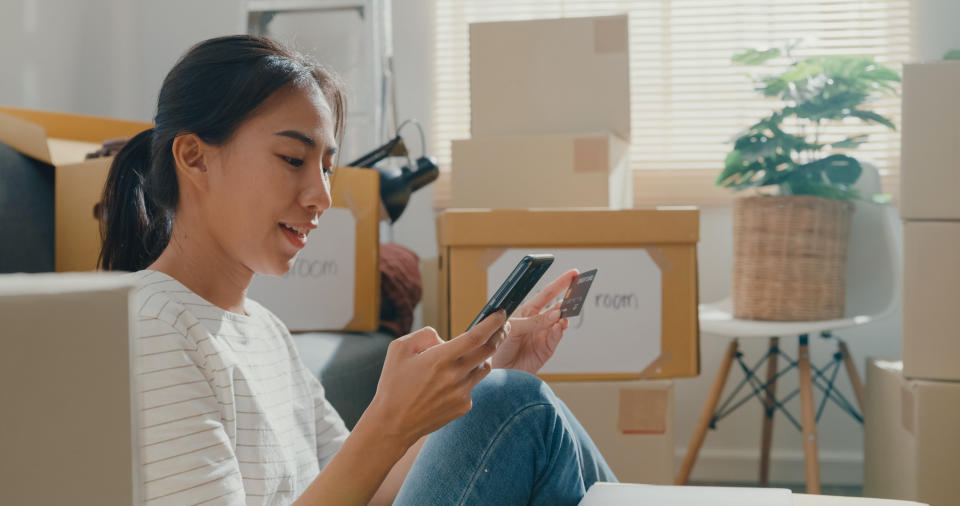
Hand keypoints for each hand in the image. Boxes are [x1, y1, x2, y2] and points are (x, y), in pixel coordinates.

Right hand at [361, 310, 508, 448]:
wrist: (392, 424)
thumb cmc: (393, 384)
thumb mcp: (399, 349)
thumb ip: (424, 335)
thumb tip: (443, 338)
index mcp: (440, 358)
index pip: (476, 336)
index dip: (492, 323)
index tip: (500, 313)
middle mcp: (455, 376)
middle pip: (489, 350)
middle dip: (499, 335)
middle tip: (501, 327)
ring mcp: (462, 393)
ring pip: (485, 368)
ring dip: (484, 357)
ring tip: (474, 353)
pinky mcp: (463, 406)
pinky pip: (473, 386)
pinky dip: (467, 378)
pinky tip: (451, 382)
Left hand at [491, 269, 578, 373]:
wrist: (496, 371)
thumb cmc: (497, 347)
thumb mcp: (511, 328)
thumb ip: (533, 322)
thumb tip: (556, 315)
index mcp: (528, 310)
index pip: (547, 293)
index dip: (560, 283)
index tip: (573, 273)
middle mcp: (538, 321)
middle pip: (557, 306)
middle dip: (569, 298)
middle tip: (579, 290)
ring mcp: (544, 334)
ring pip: (560, 321)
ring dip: (564, 315)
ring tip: (567, 309)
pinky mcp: (547, 349)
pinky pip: (556, 338)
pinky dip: (559, 331)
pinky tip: (560, 326)